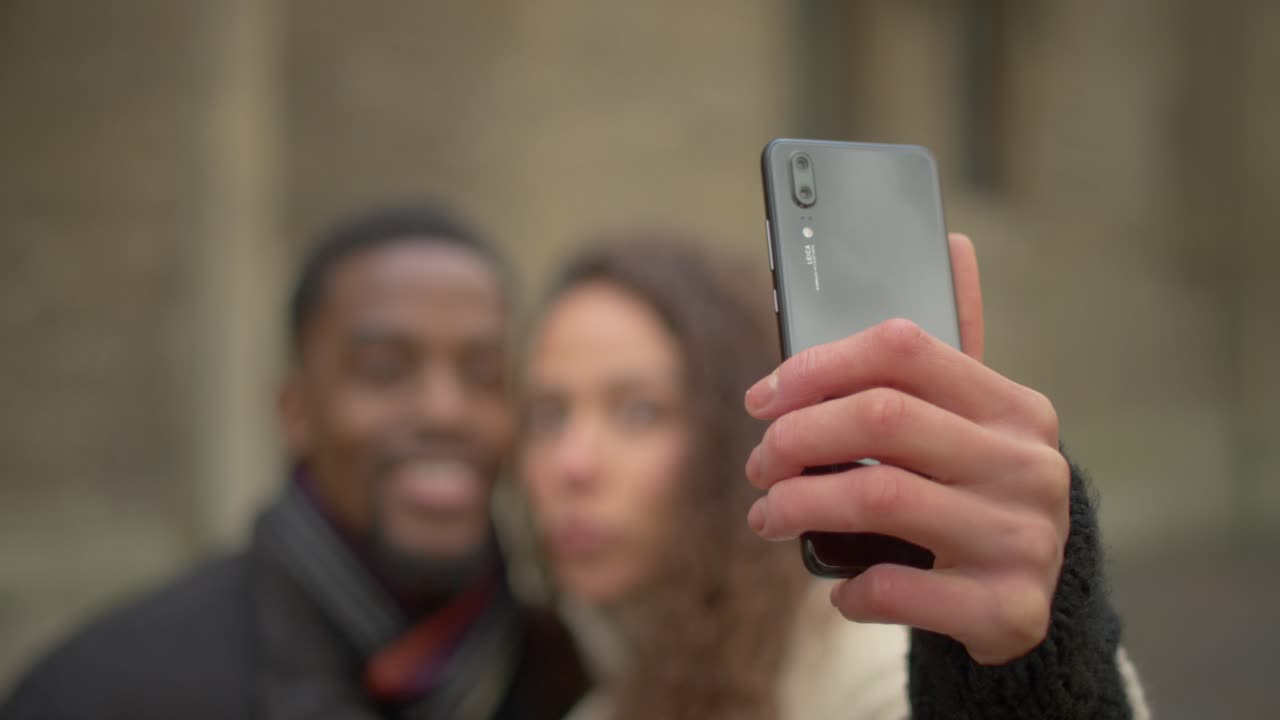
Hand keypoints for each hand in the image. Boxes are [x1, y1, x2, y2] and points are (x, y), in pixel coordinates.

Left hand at [743, 234, 1069, 665]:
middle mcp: (1028, 465)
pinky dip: (852, 586)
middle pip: (880, 418)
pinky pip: (900, 586)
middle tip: (758, 464)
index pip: (903, 349)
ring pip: (880, 497)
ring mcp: (1024, 538)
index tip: (763, 398)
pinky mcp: (1009, 608)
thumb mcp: (966, 425)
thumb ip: (943, 352)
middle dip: (796, 438)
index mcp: (1014, 407)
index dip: (816, 366)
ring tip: (768, 517)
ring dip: (800, 507)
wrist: (1027, 603)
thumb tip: (953, 243)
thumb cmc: (971, 494)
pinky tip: (840, 585)